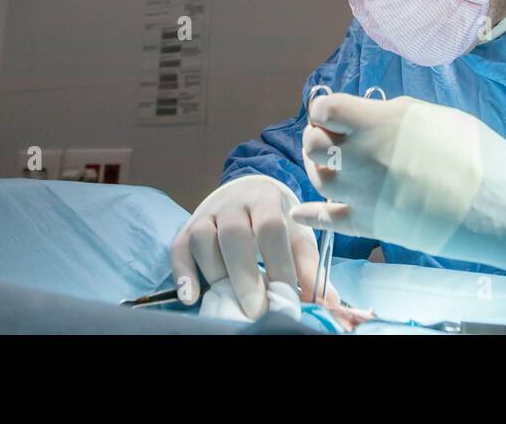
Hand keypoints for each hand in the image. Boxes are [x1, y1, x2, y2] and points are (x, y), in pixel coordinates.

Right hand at [170, 174, 339, 318]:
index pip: (271, 227)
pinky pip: (178, 248)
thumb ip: (309, 269)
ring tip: (228, 303)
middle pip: (234, 235)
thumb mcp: (296, 238)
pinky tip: (192, 297)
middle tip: (256, 311)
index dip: (278, 263)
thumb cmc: (276, 222)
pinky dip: (182, 273)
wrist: (246, 194)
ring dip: (215, 274)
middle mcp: (233, 204)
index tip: (287, 296)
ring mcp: (206, 214)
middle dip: (245, 276)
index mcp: (266, 200)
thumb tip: (327, 304)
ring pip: (202, 239)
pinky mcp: (187, 228)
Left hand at [290, 92, 505, 297]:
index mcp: (376, 122)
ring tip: (325, 166)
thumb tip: (373, 117)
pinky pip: (326, 221)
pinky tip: (298, 212)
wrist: (498, 205)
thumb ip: (393, 115)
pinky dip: (308, 215)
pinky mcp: (369, 225)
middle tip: (330, 139)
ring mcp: (362, 193)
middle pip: (314, 143)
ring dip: (317, 169)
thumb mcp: (432, 116)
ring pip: (318, 179)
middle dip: (317, 136)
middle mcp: (360, 157)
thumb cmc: (475, 152)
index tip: (334, 113)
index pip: (325, 109)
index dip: (326, 109)